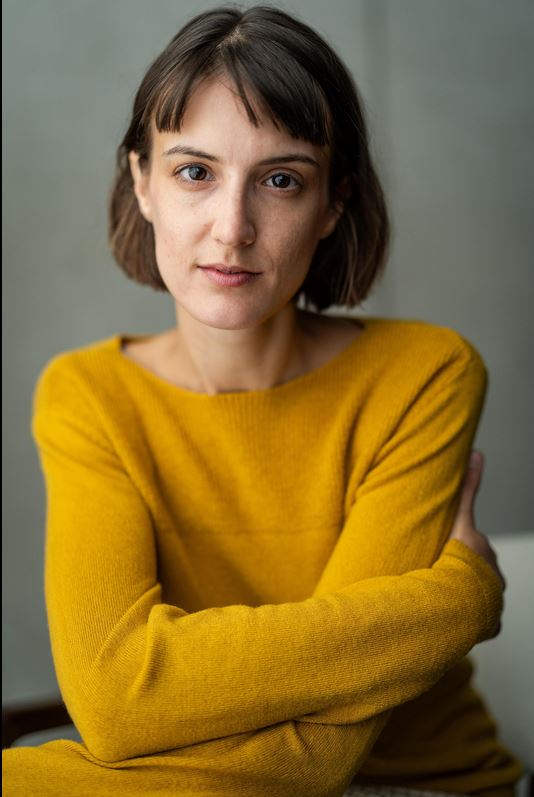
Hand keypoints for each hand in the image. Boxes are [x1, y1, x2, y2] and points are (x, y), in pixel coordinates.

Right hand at [449, 450, 504, 636]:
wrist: (460, 600)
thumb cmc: (460, 559)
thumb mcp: (462, 519)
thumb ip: (468, 488)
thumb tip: (478, 453)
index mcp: (486, 554)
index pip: (475, 546)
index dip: (460, 546)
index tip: (444, 550)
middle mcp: (494, 577)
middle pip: (477, 570)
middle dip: (463, 570)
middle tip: (439, 571)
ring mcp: (493, 602)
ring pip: (478, 595)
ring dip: (463, 595)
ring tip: (442, 595)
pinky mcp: (488, 624)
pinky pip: (480, 621)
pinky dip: (470, 619)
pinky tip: (453, 618)